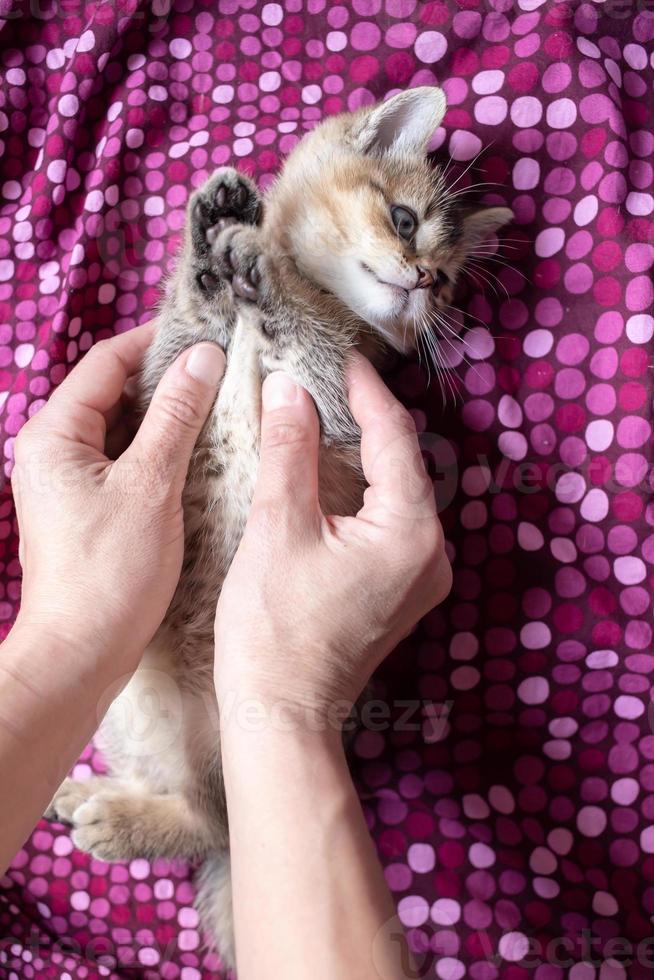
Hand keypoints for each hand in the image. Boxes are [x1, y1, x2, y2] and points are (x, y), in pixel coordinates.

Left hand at [12, 323, 224, 677]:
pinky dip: (159, 451)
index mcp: (54, 434)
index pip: (106, 362)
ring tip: (219, 406)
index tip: (205, 333)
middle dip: (167, 380)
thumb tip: (202, 357)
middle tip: (222, 370)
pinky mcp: (87, 507)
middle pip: (113, 393)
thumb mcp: (151, 485)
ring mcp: (69, 481)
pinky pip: (125, 461)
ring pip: (123, 429)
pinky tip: (199, 452)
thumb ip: (176, 416)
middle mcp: (53, 451)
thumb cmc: (110, 573)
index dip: (156, 342)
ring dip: (167, 417)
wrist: (80, 652)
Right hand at [214, 353, 450, 722]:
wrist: (281, 714)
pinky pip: (393, 521)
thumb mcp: (278, 529)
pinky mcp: (402, 590)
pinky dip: (366, 490)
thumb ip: (289, 451)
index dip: (365, 391)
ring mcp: (422, 576)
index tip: (338, 357)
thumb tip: (290, 389)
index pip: (394, 437)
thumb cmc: (274, 631)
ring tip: (328, 416)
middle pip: (405, 463)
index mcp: (410, 532)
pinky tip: (336, 473)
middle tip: (328, 381)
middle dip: (368, 419)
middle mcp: (432, 552)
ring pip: (400, 492)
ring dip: (367, 453)